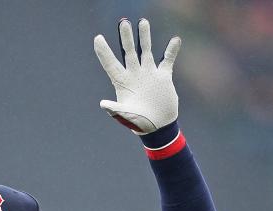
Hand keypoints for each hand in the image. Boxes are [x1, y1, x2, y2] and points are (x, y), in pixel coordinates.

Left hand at [94, 18, 180, 134]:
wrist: (158, 126)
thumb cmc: (138, 123)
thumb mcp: (125, 116)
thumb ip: (115, 110)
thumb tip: (103, 104)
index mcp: (122, 82)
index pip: (110, 63)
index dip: (103, 52)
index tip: (97, 38)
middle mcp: (134, 74)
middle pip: (128, 52)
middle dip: (126, 38)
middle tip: (123, 22)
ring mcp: (148, 74)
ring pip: (146, 51)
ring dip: (145, 37)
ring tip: (142, 22)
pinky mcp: (163, 76)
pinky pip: (168, 60)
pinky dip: (171, 50)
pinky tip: (175, 40)